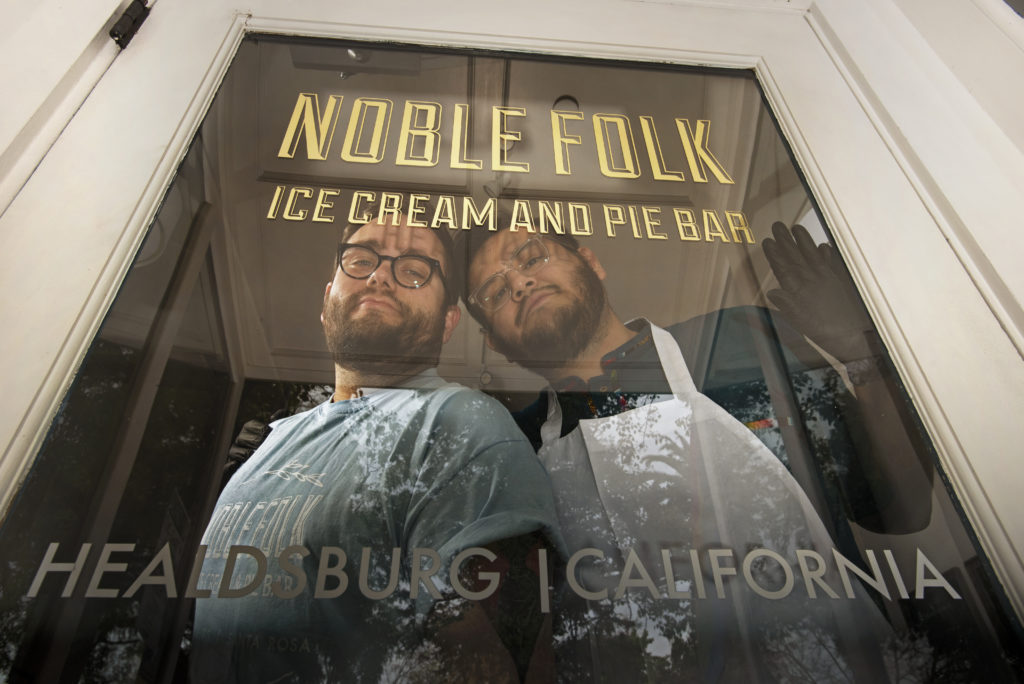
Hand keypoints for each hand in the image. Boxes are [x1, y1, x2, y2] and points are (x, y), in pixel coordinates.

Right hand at [762, 222, 877, 362]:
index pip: (783, 268)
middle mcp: (813, 279)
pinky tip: (823, 246)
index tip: (767, 241)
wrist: (854, 336)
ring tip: (796, 227)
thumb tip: (773, 292)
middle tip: (777, 225)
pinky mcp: (841, 281)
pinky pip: (832, 262)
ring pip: (813, 255)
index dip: (775, 254)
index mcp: (800, 289)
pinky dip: (826, 253)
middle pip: (796, 256)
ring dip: (804, 241)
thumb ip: (787, 305)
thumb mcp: (799, 322)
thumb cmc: (823, 332)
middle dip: (786, 240)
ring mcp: (828, 278)